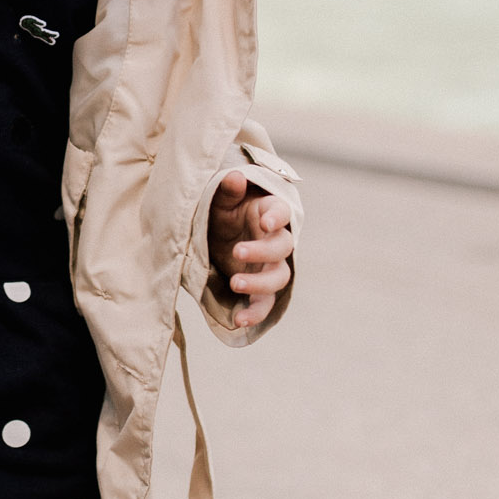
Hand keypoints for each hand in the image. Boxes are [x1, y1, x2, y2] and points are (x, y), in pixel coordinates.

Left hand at [208, 174, 293, 328]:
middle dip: (262, 251)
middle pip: (282, 248)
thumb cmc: (223, 211)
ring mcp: (270, 266)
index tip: (265, 222)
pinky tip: (239, 321)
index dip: (277, 218)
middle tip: (236, 251)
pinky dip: (255, 313)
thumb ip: (228, 191)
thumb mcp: (220, 199)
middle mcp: (275, 240)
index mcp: (268, 212)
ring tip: (236, 283)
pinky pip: (264, 304)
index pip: (281, 213)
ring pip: (278, 278)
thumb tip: (234, 177)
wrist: (216, 235)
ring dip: (260, 283)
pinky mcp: (260, 288)